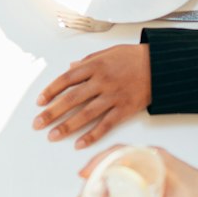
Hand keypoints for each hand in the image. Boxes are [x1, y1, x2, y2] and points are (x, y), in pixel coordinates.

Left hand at [33, 43, 151, 147]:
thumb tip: (70, 68)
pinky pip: (105, 125)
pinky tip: (79, 144)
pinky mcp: (125, 109)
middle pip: (72, 98)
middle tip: (37, 124)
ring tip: (52, 136)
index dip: (51, 91)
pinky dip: (92, 135)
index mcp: (95, 65)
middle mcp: (102, 81)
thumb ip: (87, 61)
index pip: (66, 79)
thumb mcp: (107, 52)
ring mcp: (113, 96)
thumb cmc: (132, 57)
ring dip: (67, 126)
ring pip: (86, 114)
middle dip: (52, 112)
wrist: (160, 65)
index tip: (39, 102)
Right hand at [77, 144, 197, 196]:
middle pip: (114, 158)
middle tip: (84, 191)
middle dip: (95, 172)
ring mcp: (149, 166)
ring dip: (103, 178)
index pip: (121, 151)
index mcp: (155, 157)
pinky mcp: (150, 176)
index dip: (100, 160)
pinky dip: (113, 182)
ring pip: (119, 166)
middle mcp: (150, 158)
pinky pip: (126, 174)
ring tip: (91, 196)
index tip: (86, 173)